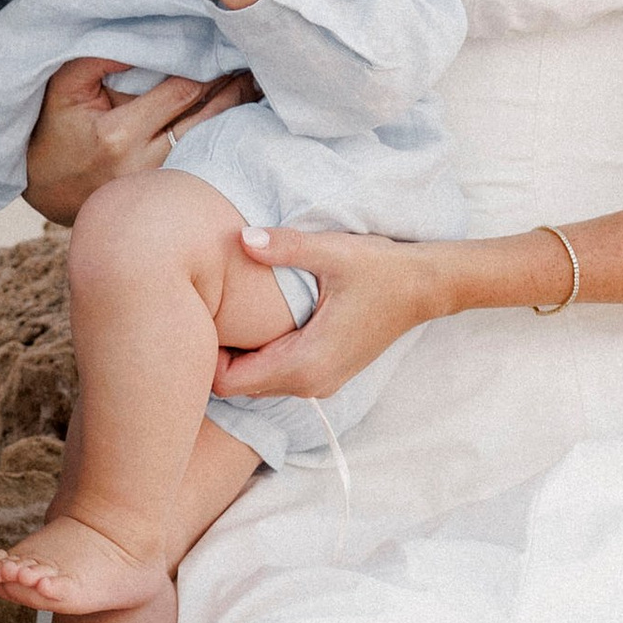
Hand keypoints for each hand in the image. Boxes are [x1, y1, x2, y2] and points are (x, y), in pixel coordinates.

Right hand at [23, 55, 257, 227]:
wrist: (43, 190)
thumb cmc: (53, 132)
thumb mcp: (63, 87)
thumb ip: (100, 57)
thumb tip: (146, 35)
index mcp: (119, 134)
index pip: (180, 92)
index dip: (209, 67)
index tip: (227, 45)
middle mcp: (144, 164)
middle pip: (206, 120)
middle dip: (233, 89)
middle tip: (257, 64)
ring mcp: (156, 184)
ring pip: (209, 144)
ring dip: (235, 115)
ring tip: (255, 87)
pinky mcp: (162, 194)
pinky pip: (202, 162)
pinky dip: (222, 139)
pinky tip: (240, 120)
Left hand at [215, 227, 453, 399]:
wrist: (425, 288)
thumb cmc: (381, 270)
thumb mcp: (333, 252)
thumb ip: (285, 247)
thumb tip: (243, 237)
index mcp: (304, 363)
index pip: (228, 382)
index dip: (205, 355)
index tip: (197, 318)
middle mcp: (309, 384)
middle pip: (237, 385)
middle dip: (216, 355)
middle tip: (202, 312)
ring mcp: (319, 383)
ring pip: (256, 382)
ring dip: (238, 356)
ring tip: (224, 315)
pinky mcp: (325, 373)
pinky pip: (276, 375)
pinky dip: (259, 356)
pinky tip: (254, 323)